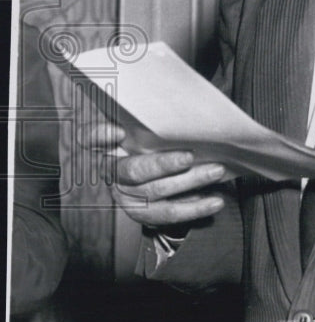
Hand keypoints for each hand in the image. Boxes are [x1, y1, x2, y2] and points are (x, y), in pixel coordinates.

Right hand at [80, 123, 233, 227]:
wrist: (158, 177)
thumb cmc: (152, 144)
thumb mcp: (144, 128)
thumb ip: (145, 119)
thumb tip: (165, 106)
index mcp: (106, 149)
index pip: (91, 139)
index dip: (100, 136)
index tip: (117, 131)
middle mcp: (114, 175)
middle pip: (134, 171)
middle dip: (163, 164)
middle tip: (189, 156)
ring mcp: (128, 198)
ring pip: (157, 193)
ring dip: (190, 182)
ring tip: (216, 171)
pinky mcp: (146, 214)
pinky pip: (170, 214)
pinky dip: (195, 208)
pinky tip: (215, 201)